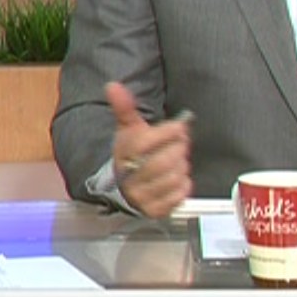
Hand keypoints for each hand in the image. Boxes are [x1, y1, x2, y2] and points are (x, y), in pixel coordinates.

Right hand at [108, 81, 192, 218]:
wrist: (122, 185)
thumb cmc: (131, 152)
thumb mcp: (128, 129)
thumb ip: (124, 107)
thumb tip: (113, 85)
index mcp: (124, 153)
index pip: (149, 141)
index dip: (170, 132)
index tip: (179, 128)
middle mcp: (129, 177)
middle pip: (164, 161)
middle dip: (179, 150)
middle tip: (181, 144)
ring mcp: (141, 196)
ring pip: (173, 178)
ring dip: (182, 167)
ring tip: (177, 161)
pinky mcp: (154, 211)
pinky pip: (179, 196)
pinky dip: (183, 185)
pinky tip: (177, 178)